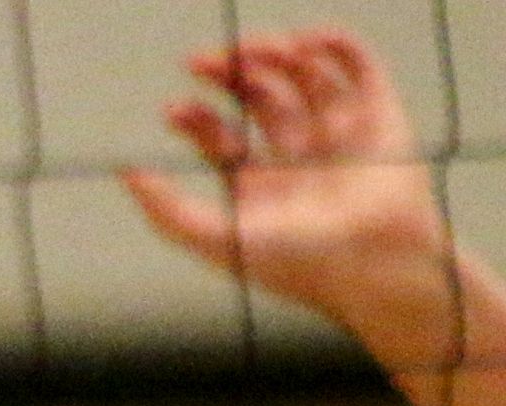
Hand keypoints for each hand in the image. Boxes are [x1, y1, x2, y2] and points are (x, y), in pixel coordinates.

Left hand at [121, 29, 451, 330]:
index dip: (195, 117)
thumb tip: (126, 173)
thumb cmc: (300, 263)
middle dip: (230, 74)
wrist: (374, 262)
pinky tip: (307, 41)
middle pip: (258, 97)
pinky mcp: (378, 114)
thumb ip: (168, 212)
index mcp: (260, 184)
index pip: (220, 137)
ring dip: (276, 57)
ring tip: (259, 51)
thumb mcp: (221, 240)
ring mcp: (338, 131)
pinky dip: (334, 46)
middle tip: (202, 62)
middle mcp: (297, 155)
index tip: (173, 110)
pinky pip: (357, 67)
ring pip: (302, 77)